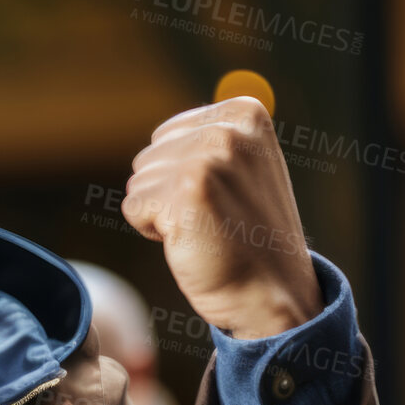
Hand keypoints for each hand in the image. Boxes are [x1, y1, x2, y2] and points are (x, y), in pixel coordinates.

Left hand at [122, 97, 320, 339]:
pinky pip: (133, 206)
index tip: (221, 196)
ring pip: (138, 182)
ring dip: (161, 212)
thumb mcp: (240, 170)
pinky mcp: (189, 189)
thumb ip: (205, 142)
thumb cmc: (246, 236)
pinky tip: (192, 239)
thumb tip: (160, 136)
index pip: (165, 135)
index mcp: (245, 114)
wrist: (270, 291)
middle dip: (167, 192)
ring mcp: (210, 157)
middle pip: (148, 156)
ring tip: (204, 227)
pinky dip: (152, 230)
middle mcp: (229, 129)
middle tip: (212, 217)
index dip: (180, 173)